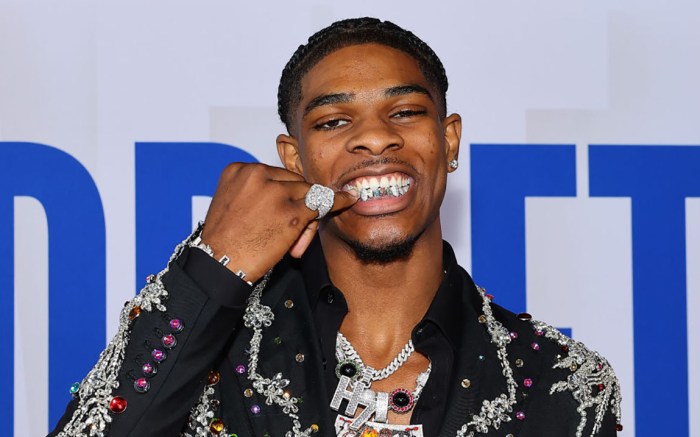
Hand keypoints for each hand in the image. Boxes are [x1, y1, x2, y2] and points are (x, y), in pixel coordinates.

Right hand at [200, 163, 356, 282]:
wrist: (218, 265)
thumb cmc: (226, 242)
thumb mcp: (234, 205)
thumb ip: (258, 192)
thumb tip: (295, 194)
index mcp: (240, 169)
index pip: (276, 175)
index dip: (283, 196)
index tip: (281, 211)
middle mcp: (257, 173)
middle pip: (293, 182)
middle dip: (296, 204)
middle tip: (287, 232)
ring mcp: (276, 191)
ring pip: (307, 193)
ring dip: (307, 215)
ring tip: (291, 241)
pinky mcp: (291, 211)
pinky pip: (322, 201)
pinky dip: (338, 201)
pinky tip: (348, 199)